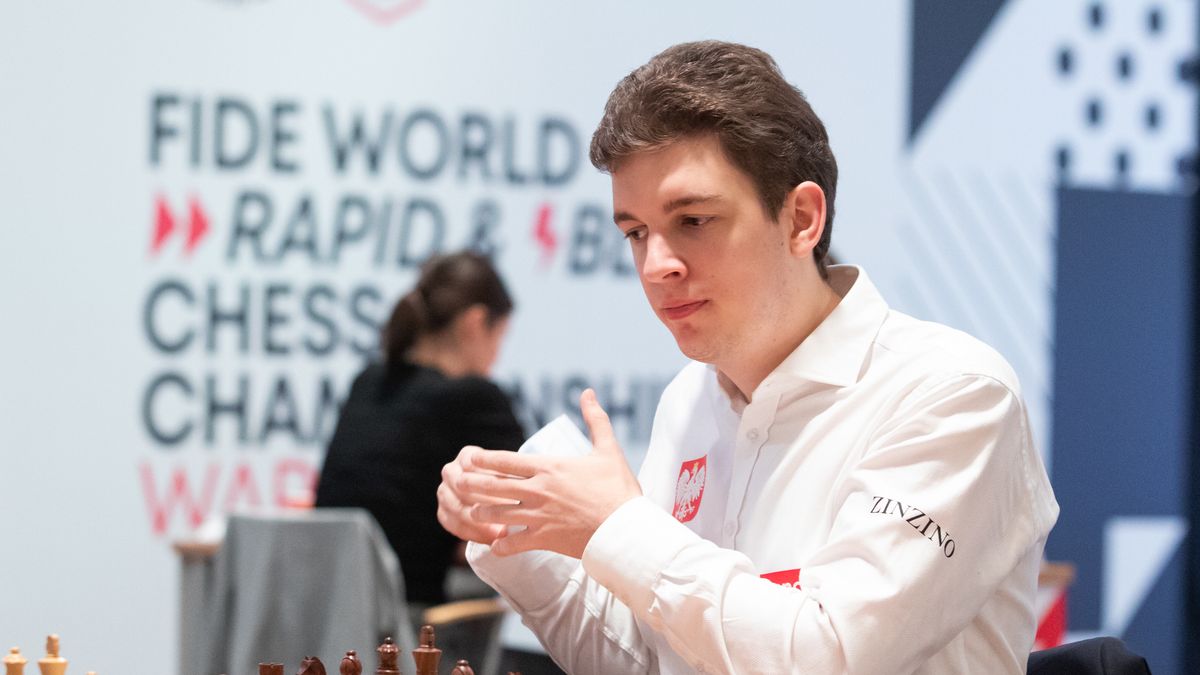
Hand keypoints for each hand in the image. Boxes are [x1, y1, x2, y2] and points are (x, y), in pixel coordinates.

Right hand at [436, 445, 510, 544]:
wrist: (497, 494)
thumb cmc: (512, 482)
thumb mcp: (514, 477)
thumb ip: (513, 482)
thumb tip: (520, 498)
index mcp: (468, 456)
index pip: (476, 469)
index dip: (493, 484)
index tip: (514, 500)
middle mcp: (451, 471)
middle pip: (463, 489)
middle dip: (486, 506)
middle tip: (508, 519)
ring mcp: (443, 491)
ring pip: (457, 509)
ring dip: (480, 523)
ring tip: (501, 533)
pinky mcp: (442, 512)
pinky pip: (453, 525)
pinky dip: (472, 534)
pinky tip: (490, 540)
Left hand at [458, 388, 642, 558]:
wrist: (625, 529)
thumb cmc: (618, 489)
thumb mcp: (608, 449)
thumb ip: (595, 419)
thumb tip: (588, 392)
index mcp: (548, 467)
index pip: (504, 460)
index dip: (482, 459)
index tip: (468, 457)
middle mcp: (537, 490)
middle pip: (491, 486)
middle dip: (470, 484)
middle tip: (456, 483)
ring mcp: (537, 516)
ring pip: (495, 514)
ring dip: (480, 513)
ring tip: (472, 512)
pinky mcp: (543, 539)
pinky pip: (511, 543)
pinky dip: (501, 544)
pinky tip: (496, 543)